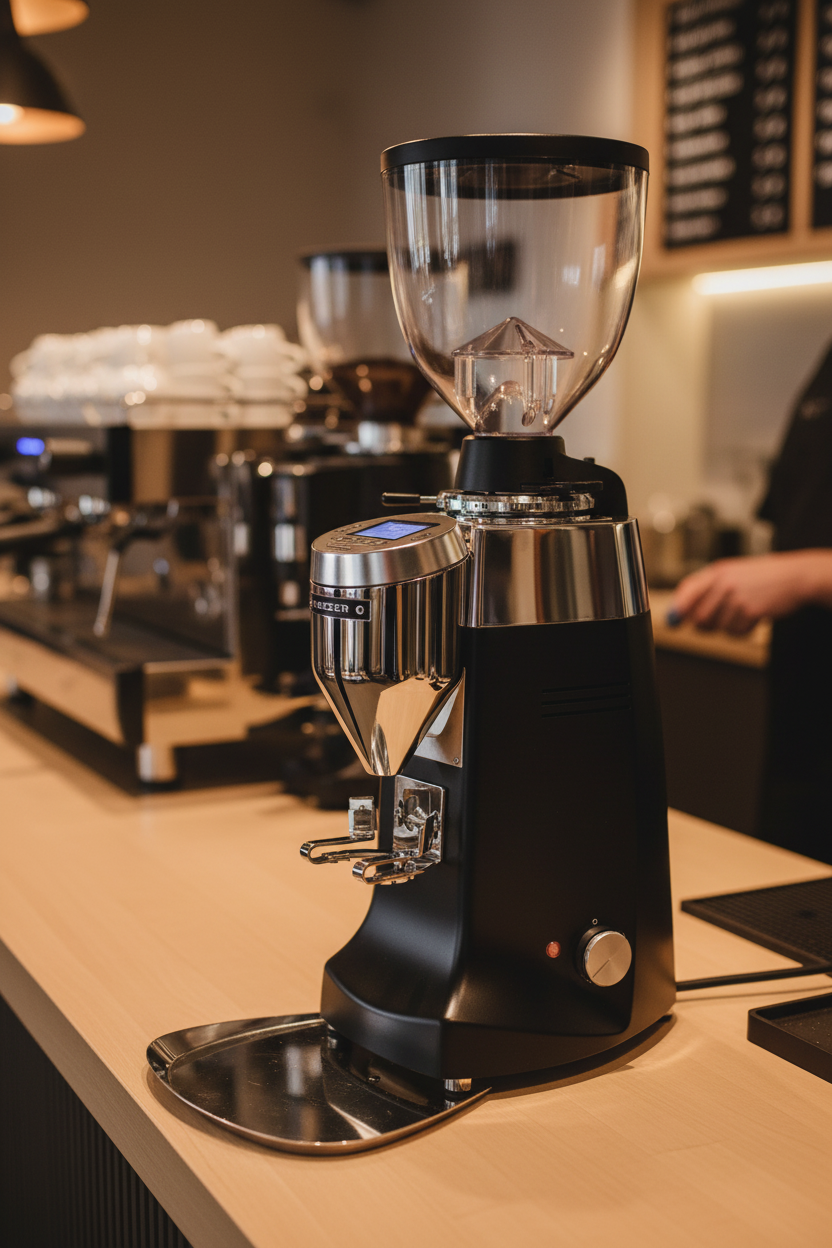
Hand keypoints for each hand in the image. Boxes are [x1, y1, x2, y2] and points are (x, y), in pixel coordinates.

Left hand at [670, 550, 831, 634]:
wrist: (794, 577)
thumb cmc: (762, 577)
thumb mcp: (733, 573)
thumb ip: (706, 589)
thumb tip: (679, 613)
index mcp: (717, 571)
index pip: (687, 590)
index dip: (678, 608)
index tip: (674, 621)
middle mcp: (724, 582)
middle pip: (700, 617)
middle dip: (706, 625)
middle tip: (720, 620)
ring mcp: (738, 596)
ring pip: (718, 627)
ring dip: (729, 626)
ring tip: (743, 612)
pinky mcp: (751, 610)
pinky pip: (737, 632)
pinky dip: (744, 630)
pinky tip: (754, 616)